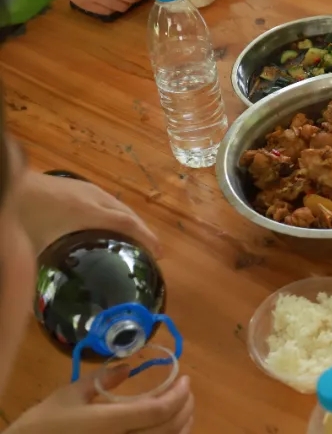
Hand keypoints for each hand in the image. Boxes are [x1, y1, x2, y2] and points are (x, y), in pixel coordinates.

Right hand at [7, 369, 192, 433]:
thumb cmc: (44, 424)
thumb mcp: (69, 395)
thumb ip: (102, 379)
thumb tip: (128, 367)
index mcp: (110, 423)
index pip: (158, 411)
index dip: (179, 395)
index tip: (186, 379)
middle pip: (169, 429)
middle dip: (185, 407)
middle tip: (187, 391)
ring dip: (182, 426)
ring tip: (184, 409)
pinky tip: (169, 431)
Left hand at [18, 171, 158, 255]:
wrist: (10, 185)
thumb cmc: (24, 217)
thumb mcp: (34, 247)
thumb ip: (45, 269)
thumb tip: (43, 303)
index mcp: (88, 213)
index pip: (127, 224)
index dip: (147, 239)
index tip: (160, 254)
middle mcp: (94, 198)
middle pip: (128, 213)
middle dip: (144, 231)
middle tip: (154, 250)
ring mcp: (87, 189)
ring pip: (118, 205)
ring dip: (131, 221)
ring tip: (137, 238)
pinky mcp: (78, 186)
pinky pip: (107, 201)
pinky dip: (117, 214)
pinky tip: (110, 224)